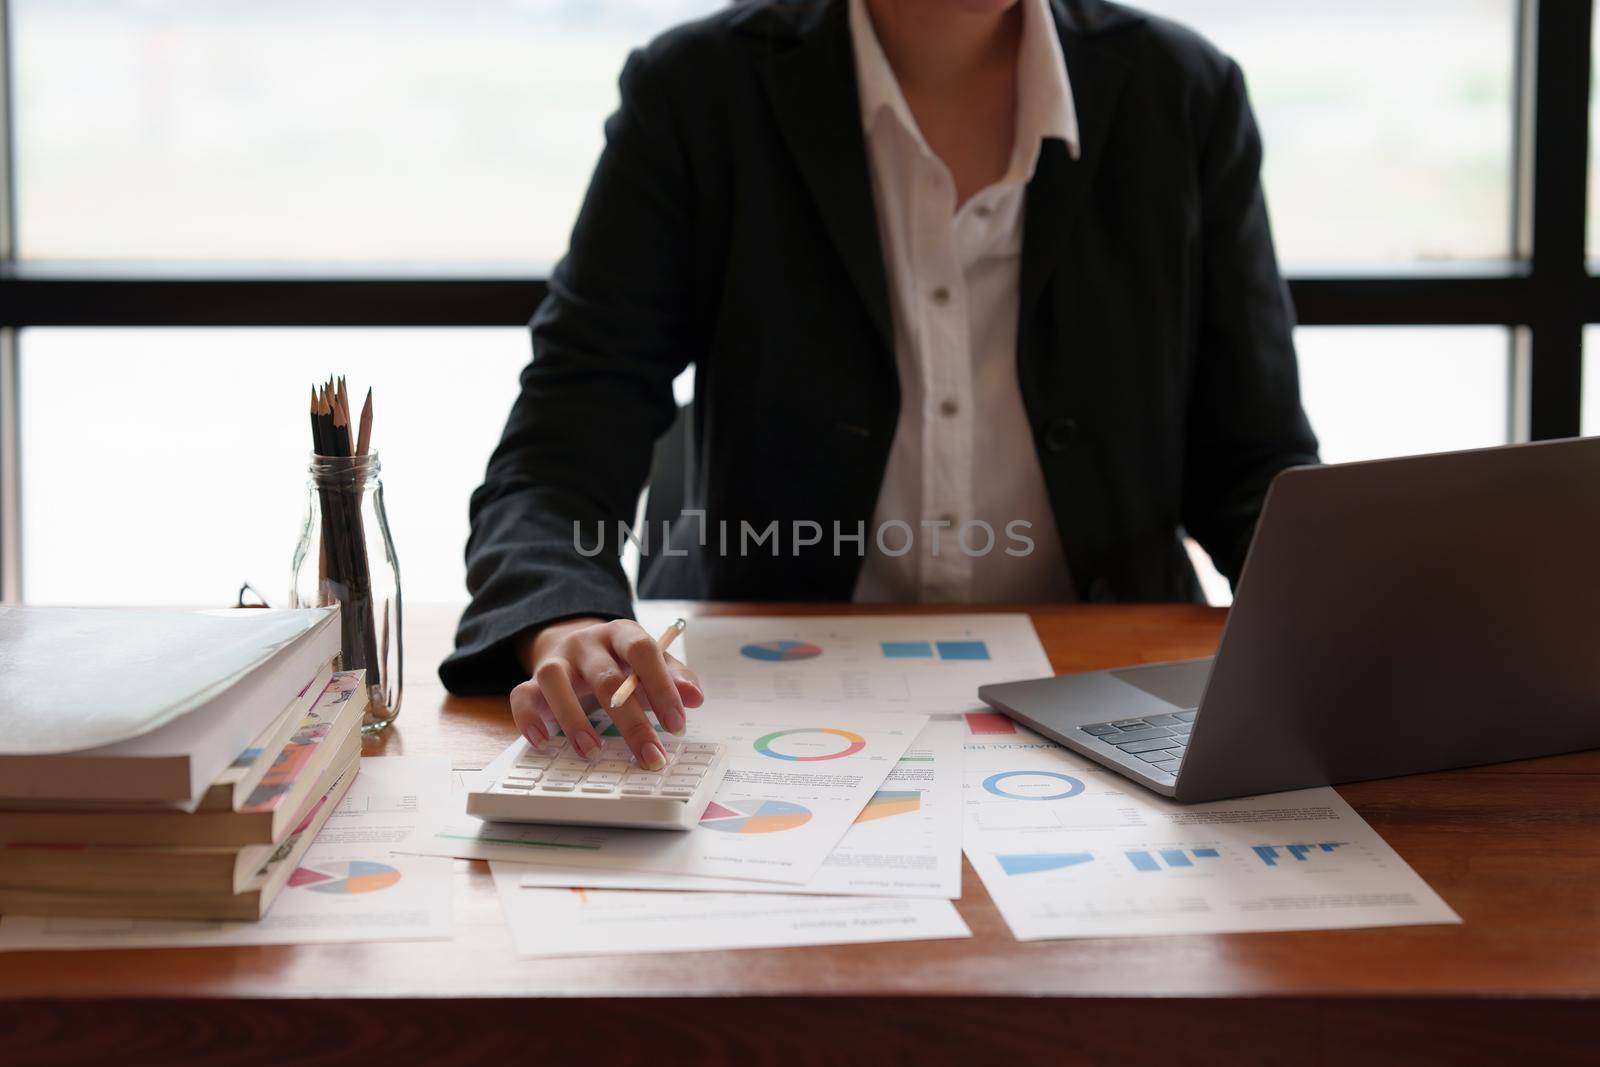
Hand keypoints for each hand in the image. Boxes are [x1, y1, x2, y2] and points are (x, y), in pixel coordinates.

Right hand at [509, 617, 704, 769]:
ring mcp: (557, 660)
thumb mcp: (652, 664)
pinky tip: (545, 742)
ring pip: (555, 681)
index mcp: (621, 634)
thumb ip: (675, 677)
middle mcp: (586, 643)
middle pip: (605, 678)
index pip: (642, 651)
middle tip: (651, 755)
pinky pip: (522, 696)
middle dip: (631, 722)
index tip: (677, 724)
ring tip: (593, 752)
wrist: (576, 646)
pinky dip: (529, 719)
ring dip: (574, 720)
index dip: (661, 686)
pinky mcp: (532, 681)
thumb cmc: (621, 662)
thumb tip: (695, 698)